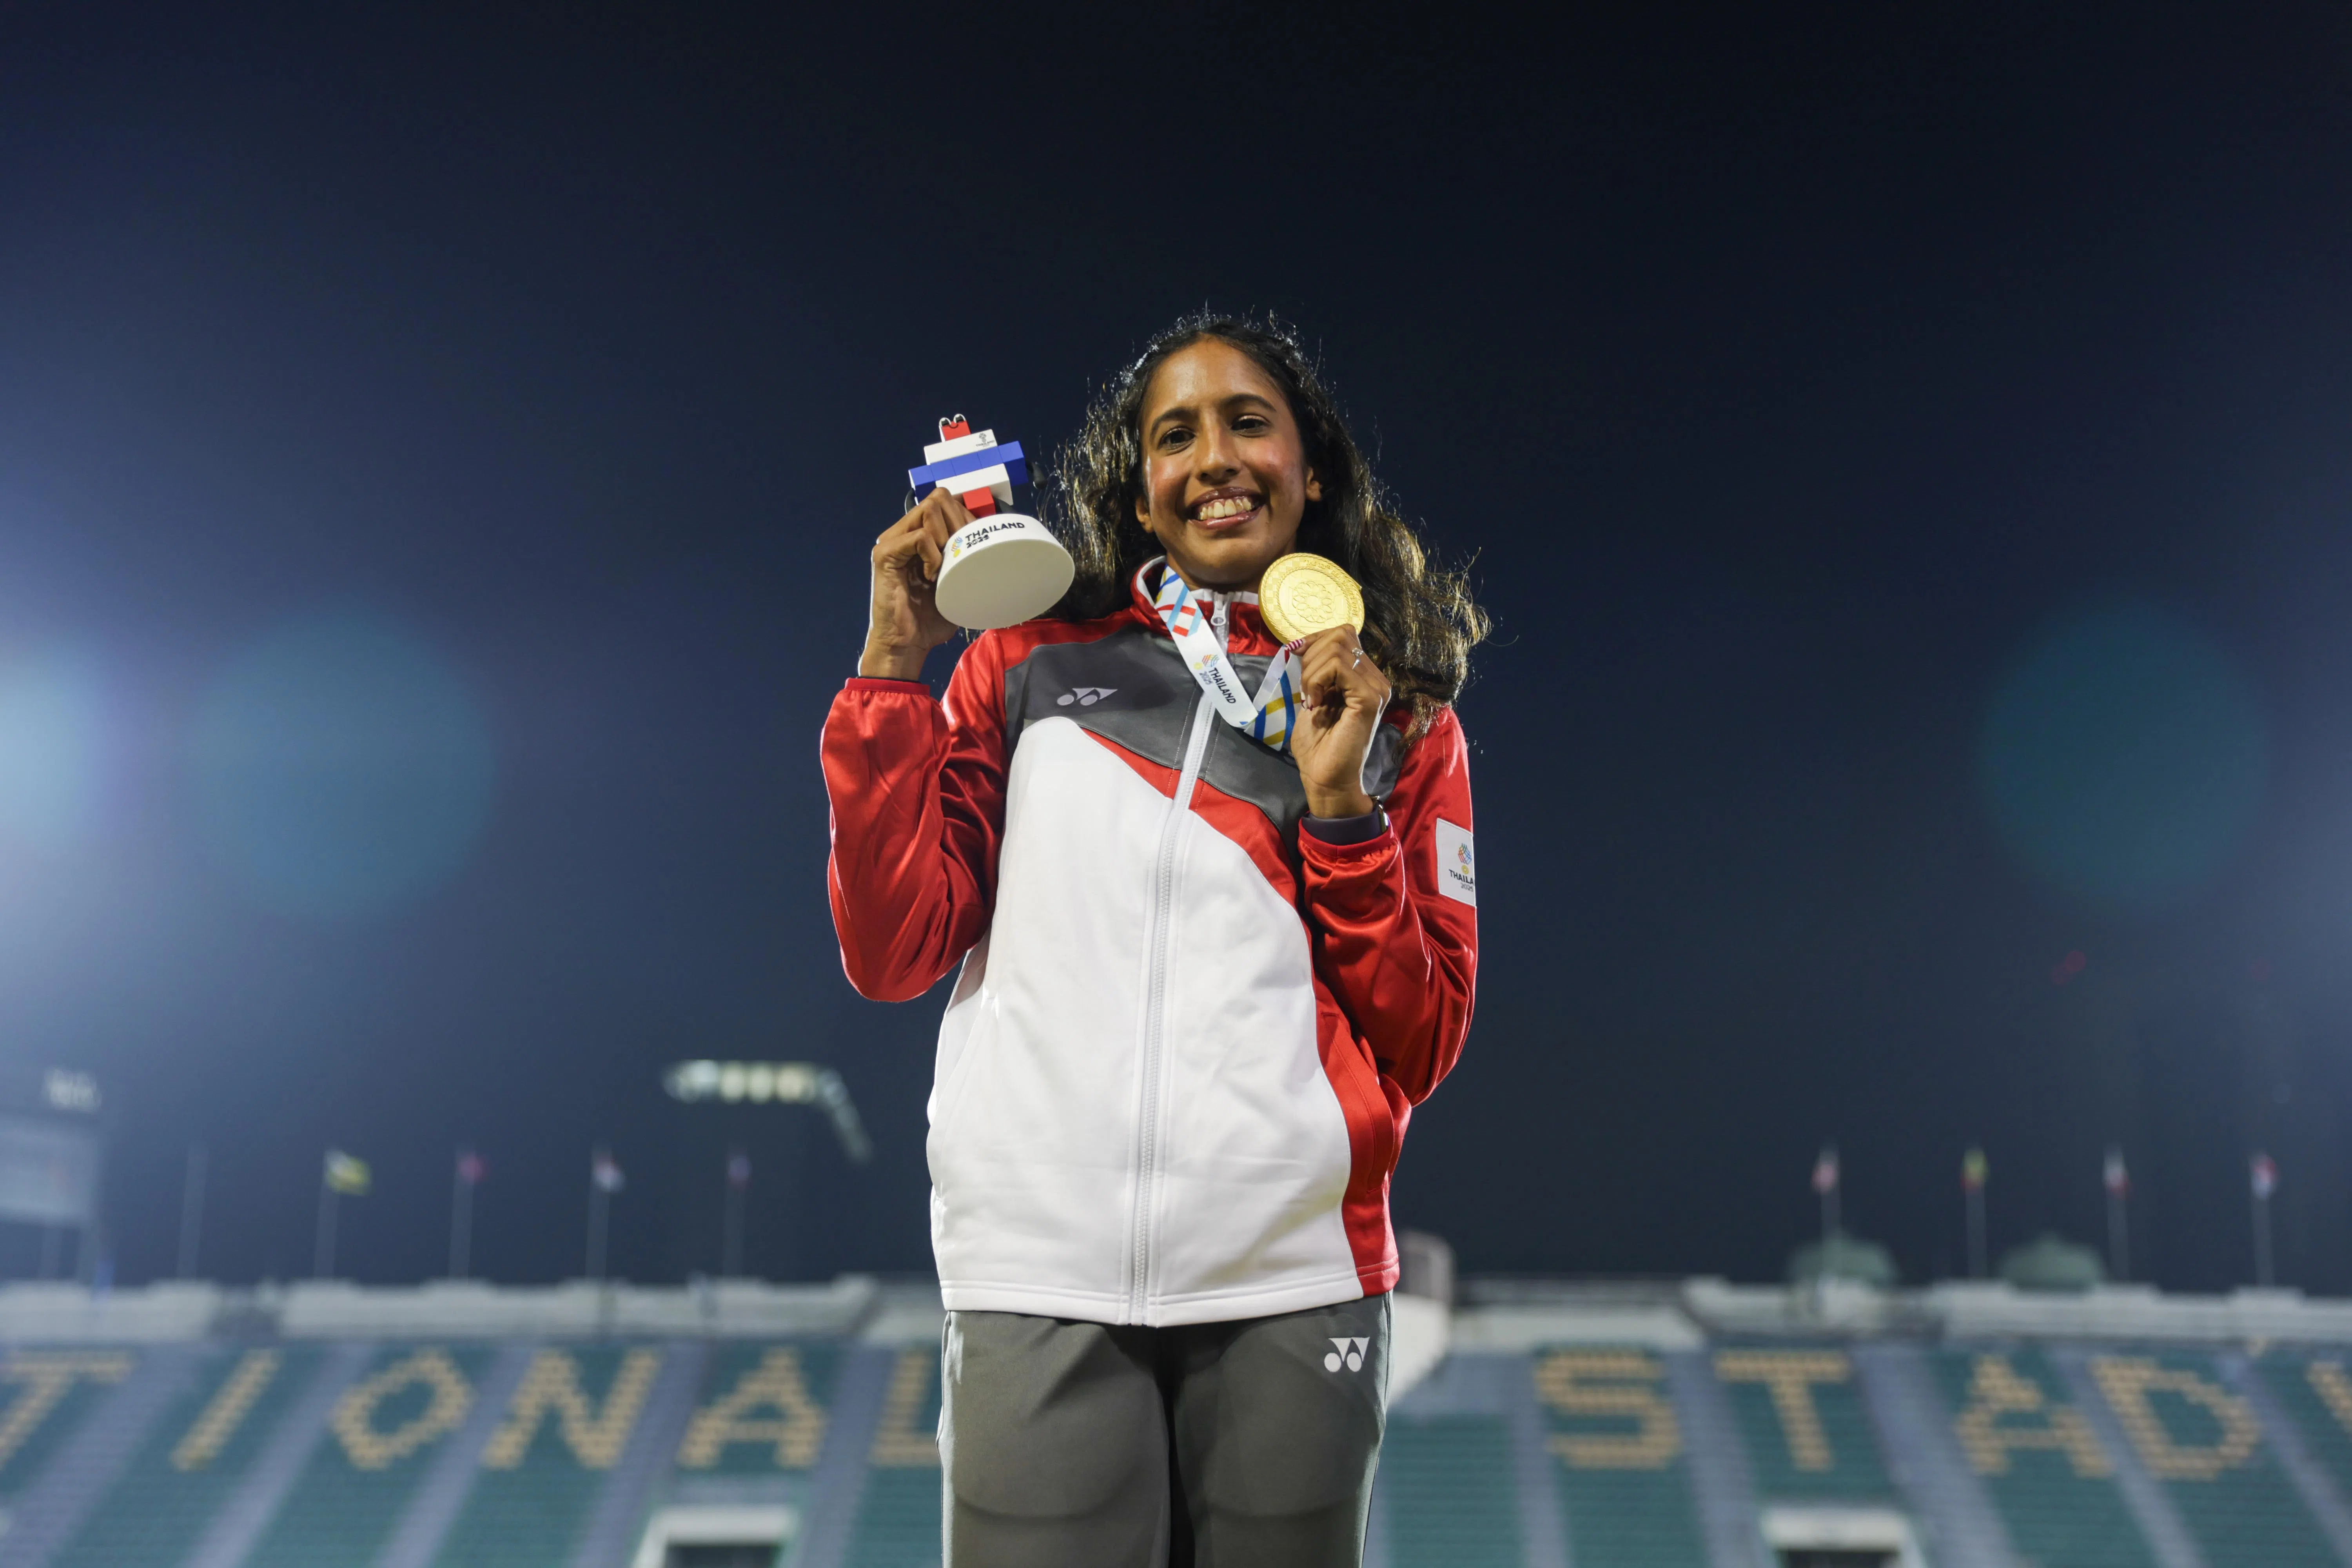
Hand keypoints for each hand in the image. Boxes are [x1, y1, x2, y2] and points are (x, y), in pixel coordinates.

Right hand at [860, 489, 970, 678]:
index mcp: (918, 535)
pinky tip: (932, 576)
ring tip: (944, 565)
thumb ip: (967, 559)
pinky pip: (919, 537)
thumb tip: (996, 543)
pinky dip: (932, 555)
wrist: (907, 644)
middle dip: (959, 523)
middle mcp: (903, 532)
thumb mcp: (957, 582)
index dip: (967, 517)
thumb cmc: (930, 619)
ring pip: (930, 510)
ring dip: (946, 536)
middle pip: (939, 498)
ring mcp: (892, 541)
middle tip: (960, 556)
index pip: (947, 502)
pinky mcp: (885, 554)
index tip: (976, 543)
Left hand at [1290, 627, 1390, 817]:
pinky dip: (1316, 681)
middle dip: (1311, 656)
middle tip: (1306, 690)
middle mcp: (1376, 679)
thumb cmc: (1318, 745)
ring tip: (1311, 699)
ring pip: (1337, 648)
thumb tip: (1303, 644)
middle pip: (1341, 635)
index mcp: (1364, 677)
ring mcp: (1376, 688)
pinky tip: (1314, 703)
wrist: (1325, 779)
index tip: (1297, 659)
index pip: (1344, 634)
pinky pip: (1338, 667)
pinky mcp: (1369, 698)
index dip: (1315, 640)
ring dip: (1311, 671)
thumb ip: (1316, 672)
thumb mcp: (1312, 697)